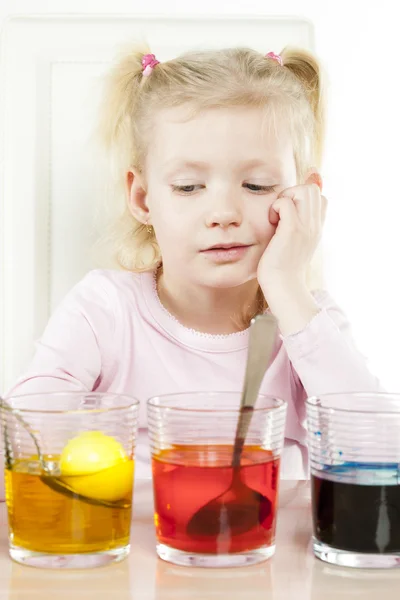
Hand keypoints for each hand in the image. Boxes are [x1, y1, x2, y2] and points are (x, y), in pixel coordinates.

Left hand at [257, 173, 326, 295]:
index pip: (320, 197)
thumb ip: (295, 224)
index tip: (288, 213)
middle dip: (293, 193)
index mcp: (316, 228)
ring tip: (277, 216)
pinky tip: (271, 222)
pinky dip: (275, 207)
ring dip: (285, 197)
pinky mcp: (292, 231)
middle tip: (280, 212)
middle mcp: (315, 225)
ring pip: (303, 190)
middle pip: (312, 189)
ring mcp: (306, 227)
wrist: (283, 287)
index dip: (302, 198)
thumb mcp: (293, 243)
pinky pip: (286, 203)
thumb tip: (292, 208)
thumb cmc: (282, 267)